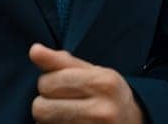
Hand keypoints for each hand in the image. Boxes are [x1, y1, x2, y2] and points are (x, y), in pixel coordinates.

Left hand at [29, 43, 143, 123]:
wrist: (133, 122)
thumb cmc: (109, 94)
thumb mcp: (93, 72)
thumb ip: (61, 61)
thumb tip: (34, 50)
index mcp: (103, 83)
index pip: (47, 84)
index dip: (48, 83)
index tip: (61, 86)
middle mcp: (101, 110)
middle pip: (40, 108)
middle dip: (46, 103)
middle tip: (64, 102)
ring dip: (49, 120)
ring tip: (68, 116)